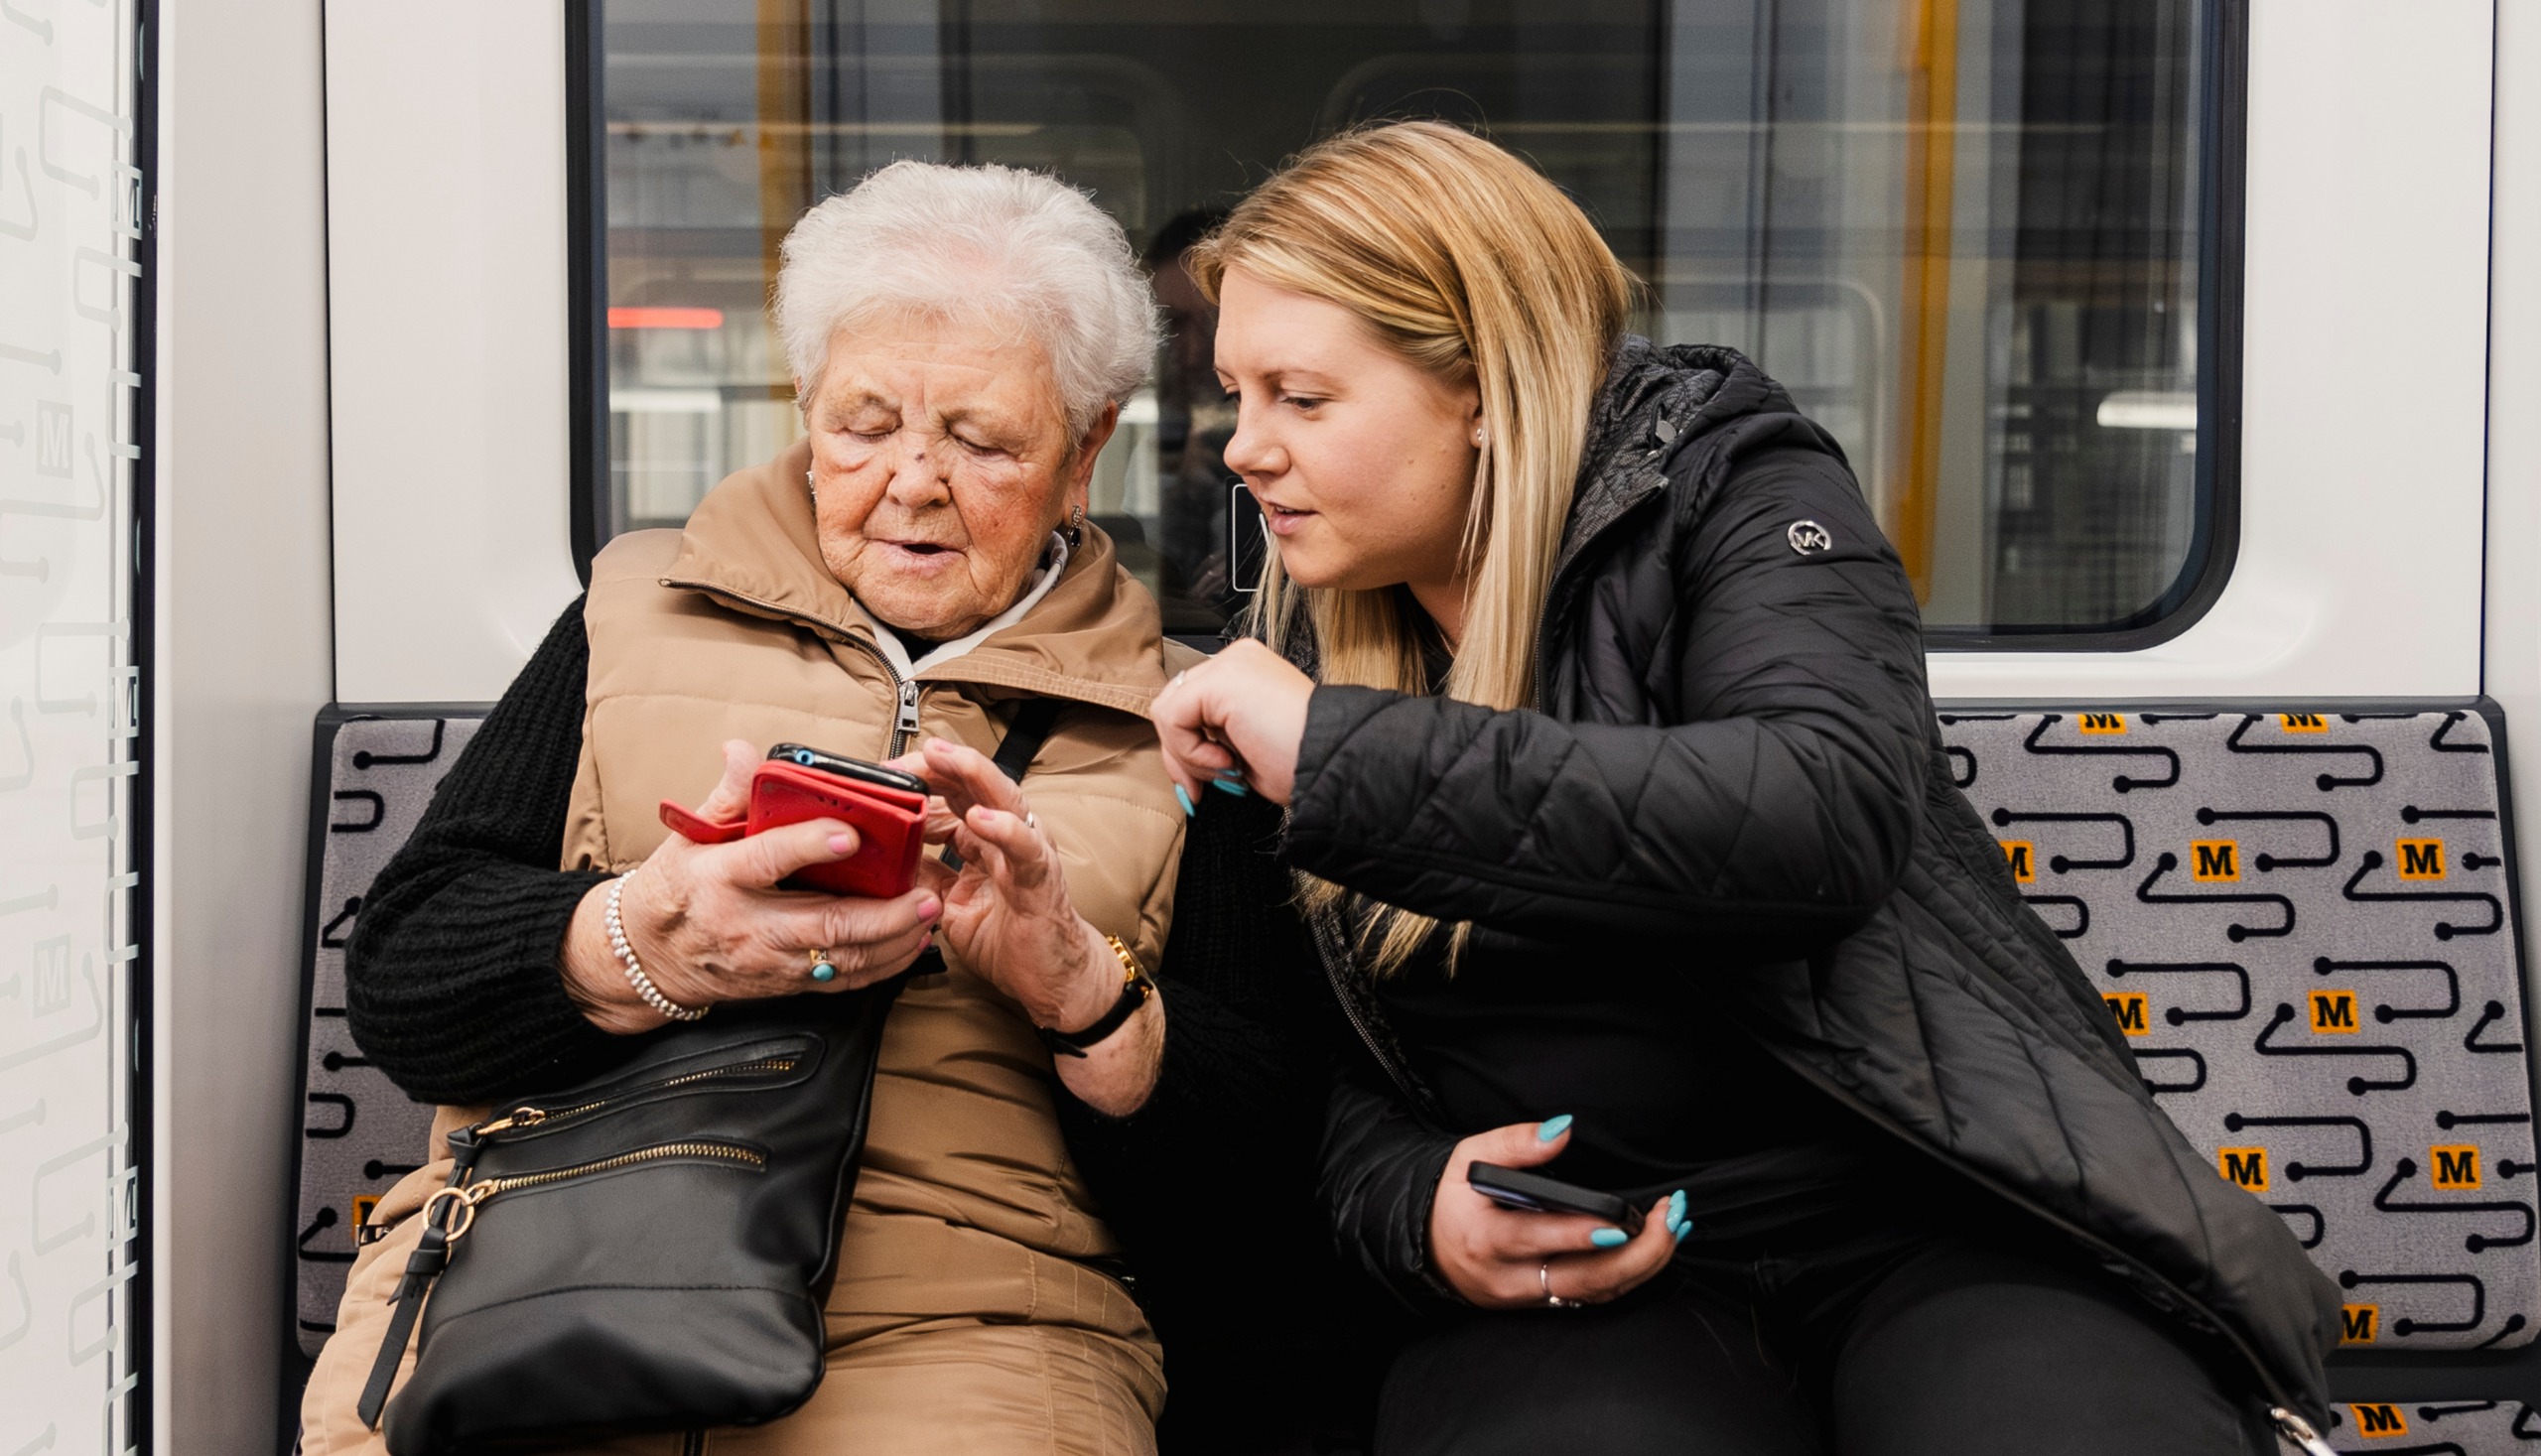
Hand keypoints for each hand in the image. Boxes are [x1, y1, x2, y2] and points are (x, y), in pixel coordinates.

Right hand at [563, 740, 942, 1031]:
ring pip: (842, 959)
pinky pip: (841, 980)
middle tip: (924, 892)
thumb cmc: (676, 888)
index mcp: (721, 877)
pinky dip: (882, 966)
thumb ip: (726, 795)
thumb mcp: (690, 836)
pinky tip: (910, 944)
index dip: (810, 846)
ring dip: (894, 940)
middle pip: (824, 924)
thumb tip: (742, 752)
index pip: (769, 860)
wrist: (650, 955)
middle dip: (882, 913)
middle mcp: (748, 924)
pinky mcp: (784, 983)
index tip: (850, 834)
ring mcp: (769, 960)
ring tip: (929, 914)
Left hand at [906, 736, 1117, 1032]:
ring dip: (973, 774)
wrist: (1053, 977)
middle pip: (974, 785)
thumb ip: (927, 877)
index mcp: (987, 839)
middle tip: (906, 753)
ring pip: (1004, 800)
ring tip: (943, 757)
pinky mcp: (1041, 879)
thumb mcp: (951, 905)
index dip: (921, 781)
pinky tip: (981, 819)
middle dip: (939, 765)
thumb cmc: (1011, 939)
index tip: (886, 777)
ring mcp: (1028, 852)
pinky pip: (1025, 849)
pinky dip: (1005, 830)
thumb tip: (887, 861)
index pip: (952, 795)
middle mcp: (1010, 836)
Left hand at [1149, 638, 1313, 805]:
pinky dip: (1191, 751)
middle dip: (1180, 756)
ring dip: (1188, 755)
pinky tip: (1227, 761)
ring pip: (1168, 711)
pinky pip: (1173, 717)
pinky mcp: (1222, 678)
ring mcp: (1230, 664)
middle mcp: (1237, 660)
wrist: (1334, 764)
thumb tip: (1179, 762)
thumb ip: (1212, 742)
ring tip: (1227, 770)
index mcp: (1247, 673)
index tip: (1200, 787)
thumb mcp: (1245, 751)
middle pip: (1175, 705)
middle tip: (1199, 791)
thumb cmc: (1303, 763)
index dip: (1187, 750)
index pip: (1191, 704)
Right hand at [1428, 1118, 1685, 1308]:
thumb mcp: (1469, 1158)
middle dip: (1637, 1254)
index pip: (1536, 1239)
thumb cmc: (1453, 1198)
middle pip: (1582, 1280)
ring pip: (1595, 1293)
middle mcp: (1508, 1278)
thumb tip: (1561, 1129)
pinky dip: (1630, 1275)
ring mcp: (1528, 1298)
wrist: (1427, 1246)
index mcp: (1485, 1238)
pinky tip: (1655, 1249)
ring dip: (1643, 1265)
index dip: (1580, 1234)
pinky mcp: (1543, 1304)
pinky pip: (1593, 1297)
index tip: (1620, 1222)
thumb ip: (1515, 1144)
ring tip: (1673, 1229)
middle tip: (1669, 1220)